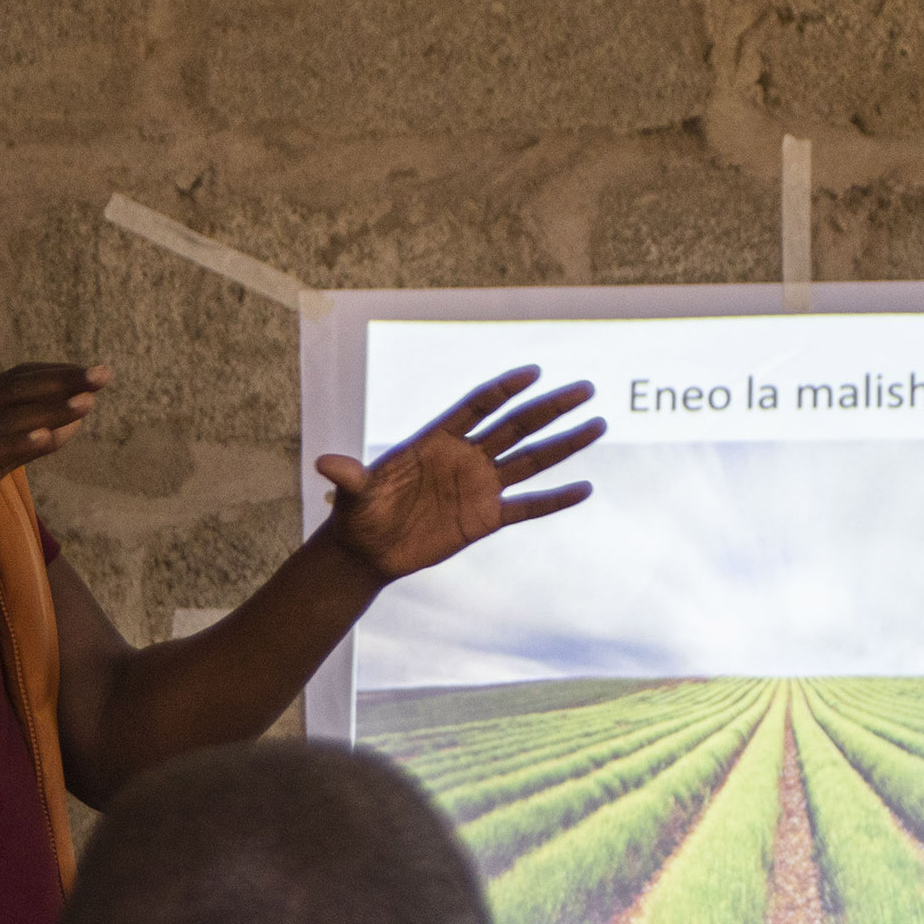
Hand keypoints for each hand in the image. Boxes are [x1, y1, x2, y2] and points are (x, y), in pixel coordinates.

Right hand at [0, 362, 108, 555]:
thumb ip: (25, 441)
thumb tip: (72, 423)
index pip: (19, 378)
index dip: (57, 373)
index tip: (93, 372)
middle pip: (20, 390)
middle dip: (64, 381)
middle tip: (104, 374)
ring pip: (10, 417)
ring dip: (51, 408)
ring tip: (88, 401)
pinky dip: (21, 443)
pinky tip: (49, 438)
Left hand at [315, 366, 603, 581]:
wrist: (368, 550)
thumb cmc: (359, 514)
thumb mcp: (354, 495)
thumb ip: (350, 477)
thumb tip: (325, 463)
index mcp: (436, 440)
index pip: (477, 406)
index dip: (504, 389)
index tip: (534, 373)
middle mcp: (464, 458)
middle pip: (515, 426)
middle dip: (550, 408)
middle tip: (585, 389)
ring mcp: (478, 487)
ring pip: (529, 460)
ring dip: (563, 444)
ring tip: (598, 424)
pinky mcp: (485, 519)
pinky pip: (526, 507)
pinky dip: (553, 500)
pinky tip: (583, 489)